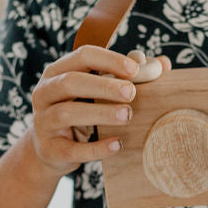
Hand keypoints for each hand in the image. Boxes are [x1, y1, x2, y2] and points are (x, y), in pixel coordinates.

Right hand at [30, 44, 169, 175]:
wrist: (51, 151)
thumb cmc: (81, 111)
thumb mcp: (97, 91)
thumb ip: (127, 76)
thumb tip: (164, 63)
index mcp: (57, 71)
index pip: (82, 56)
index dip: (109, 60)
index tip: (135, 70)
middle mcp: (44, 93)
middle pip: (71, 82)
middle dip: (103, 86)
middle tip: (131, 93)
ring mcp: (43, 121)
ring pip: (67, 113)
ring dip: (100, 113)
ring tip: (127, 115)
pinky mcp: (50, 149)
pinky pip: (72, 149)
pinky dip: (96, 148)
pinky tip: (118, 144)